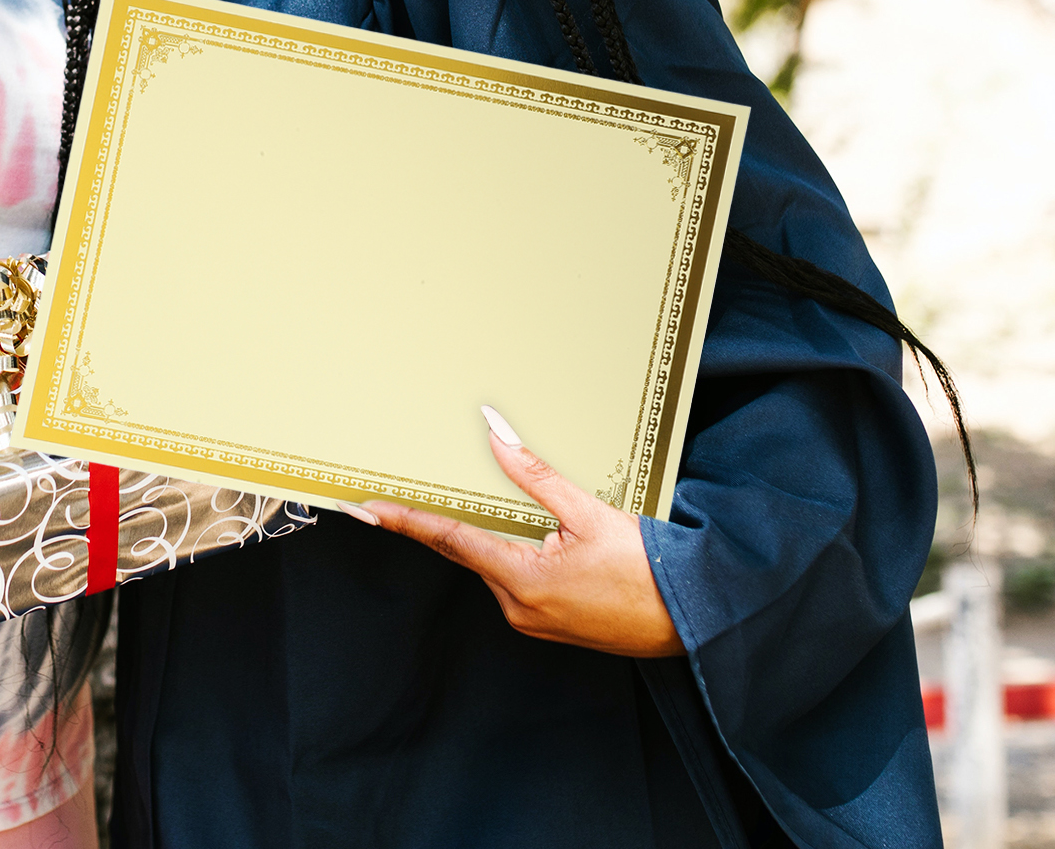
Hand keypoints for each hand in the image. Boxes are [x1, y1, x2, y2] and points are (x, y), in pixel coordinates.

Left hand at [353, 407, 683, 657]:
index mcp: (522, 580)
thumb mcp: (589, 512)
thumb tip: (494, 432)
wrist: (691, 619)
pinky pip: (515, 578)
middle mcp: (518, 607)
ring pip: (493, 563)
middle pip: (469, 550)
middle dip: (447, 519)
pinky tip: (537, 535)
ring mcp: (532, 620)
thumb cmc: (647, 569)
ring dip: (491, 534)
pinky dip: (513, 551)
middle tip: (416, 487)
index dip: (402, 520)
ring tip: (497, 502)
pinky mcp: (547, 623)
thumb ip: (535, 473)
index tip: (363, 509)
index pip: (447, 540)